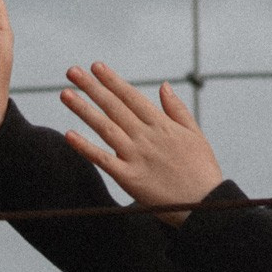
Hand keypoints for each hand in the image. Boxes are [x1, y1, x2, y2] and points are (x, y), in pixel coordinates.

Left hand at [59, 62, 225, 223]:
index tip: (96, 66)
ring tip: (65, 94)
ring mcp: (136, 156)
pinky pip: (103, 160)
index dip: (112, 81)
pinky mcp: (129, 178)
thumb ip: (177, 109)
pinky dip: (85, 147)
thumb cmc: (203, 170)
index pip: (131, 97)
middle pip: (114, 107)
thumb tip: (163, 85)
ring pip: (105, 127)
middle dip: (92, 87)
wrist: (206, 205)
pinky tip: (69, 134)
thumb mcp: (195, 135)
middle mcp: (146, 137)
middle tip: (71, 71)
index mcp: (162, 125)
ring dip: (83, 109)